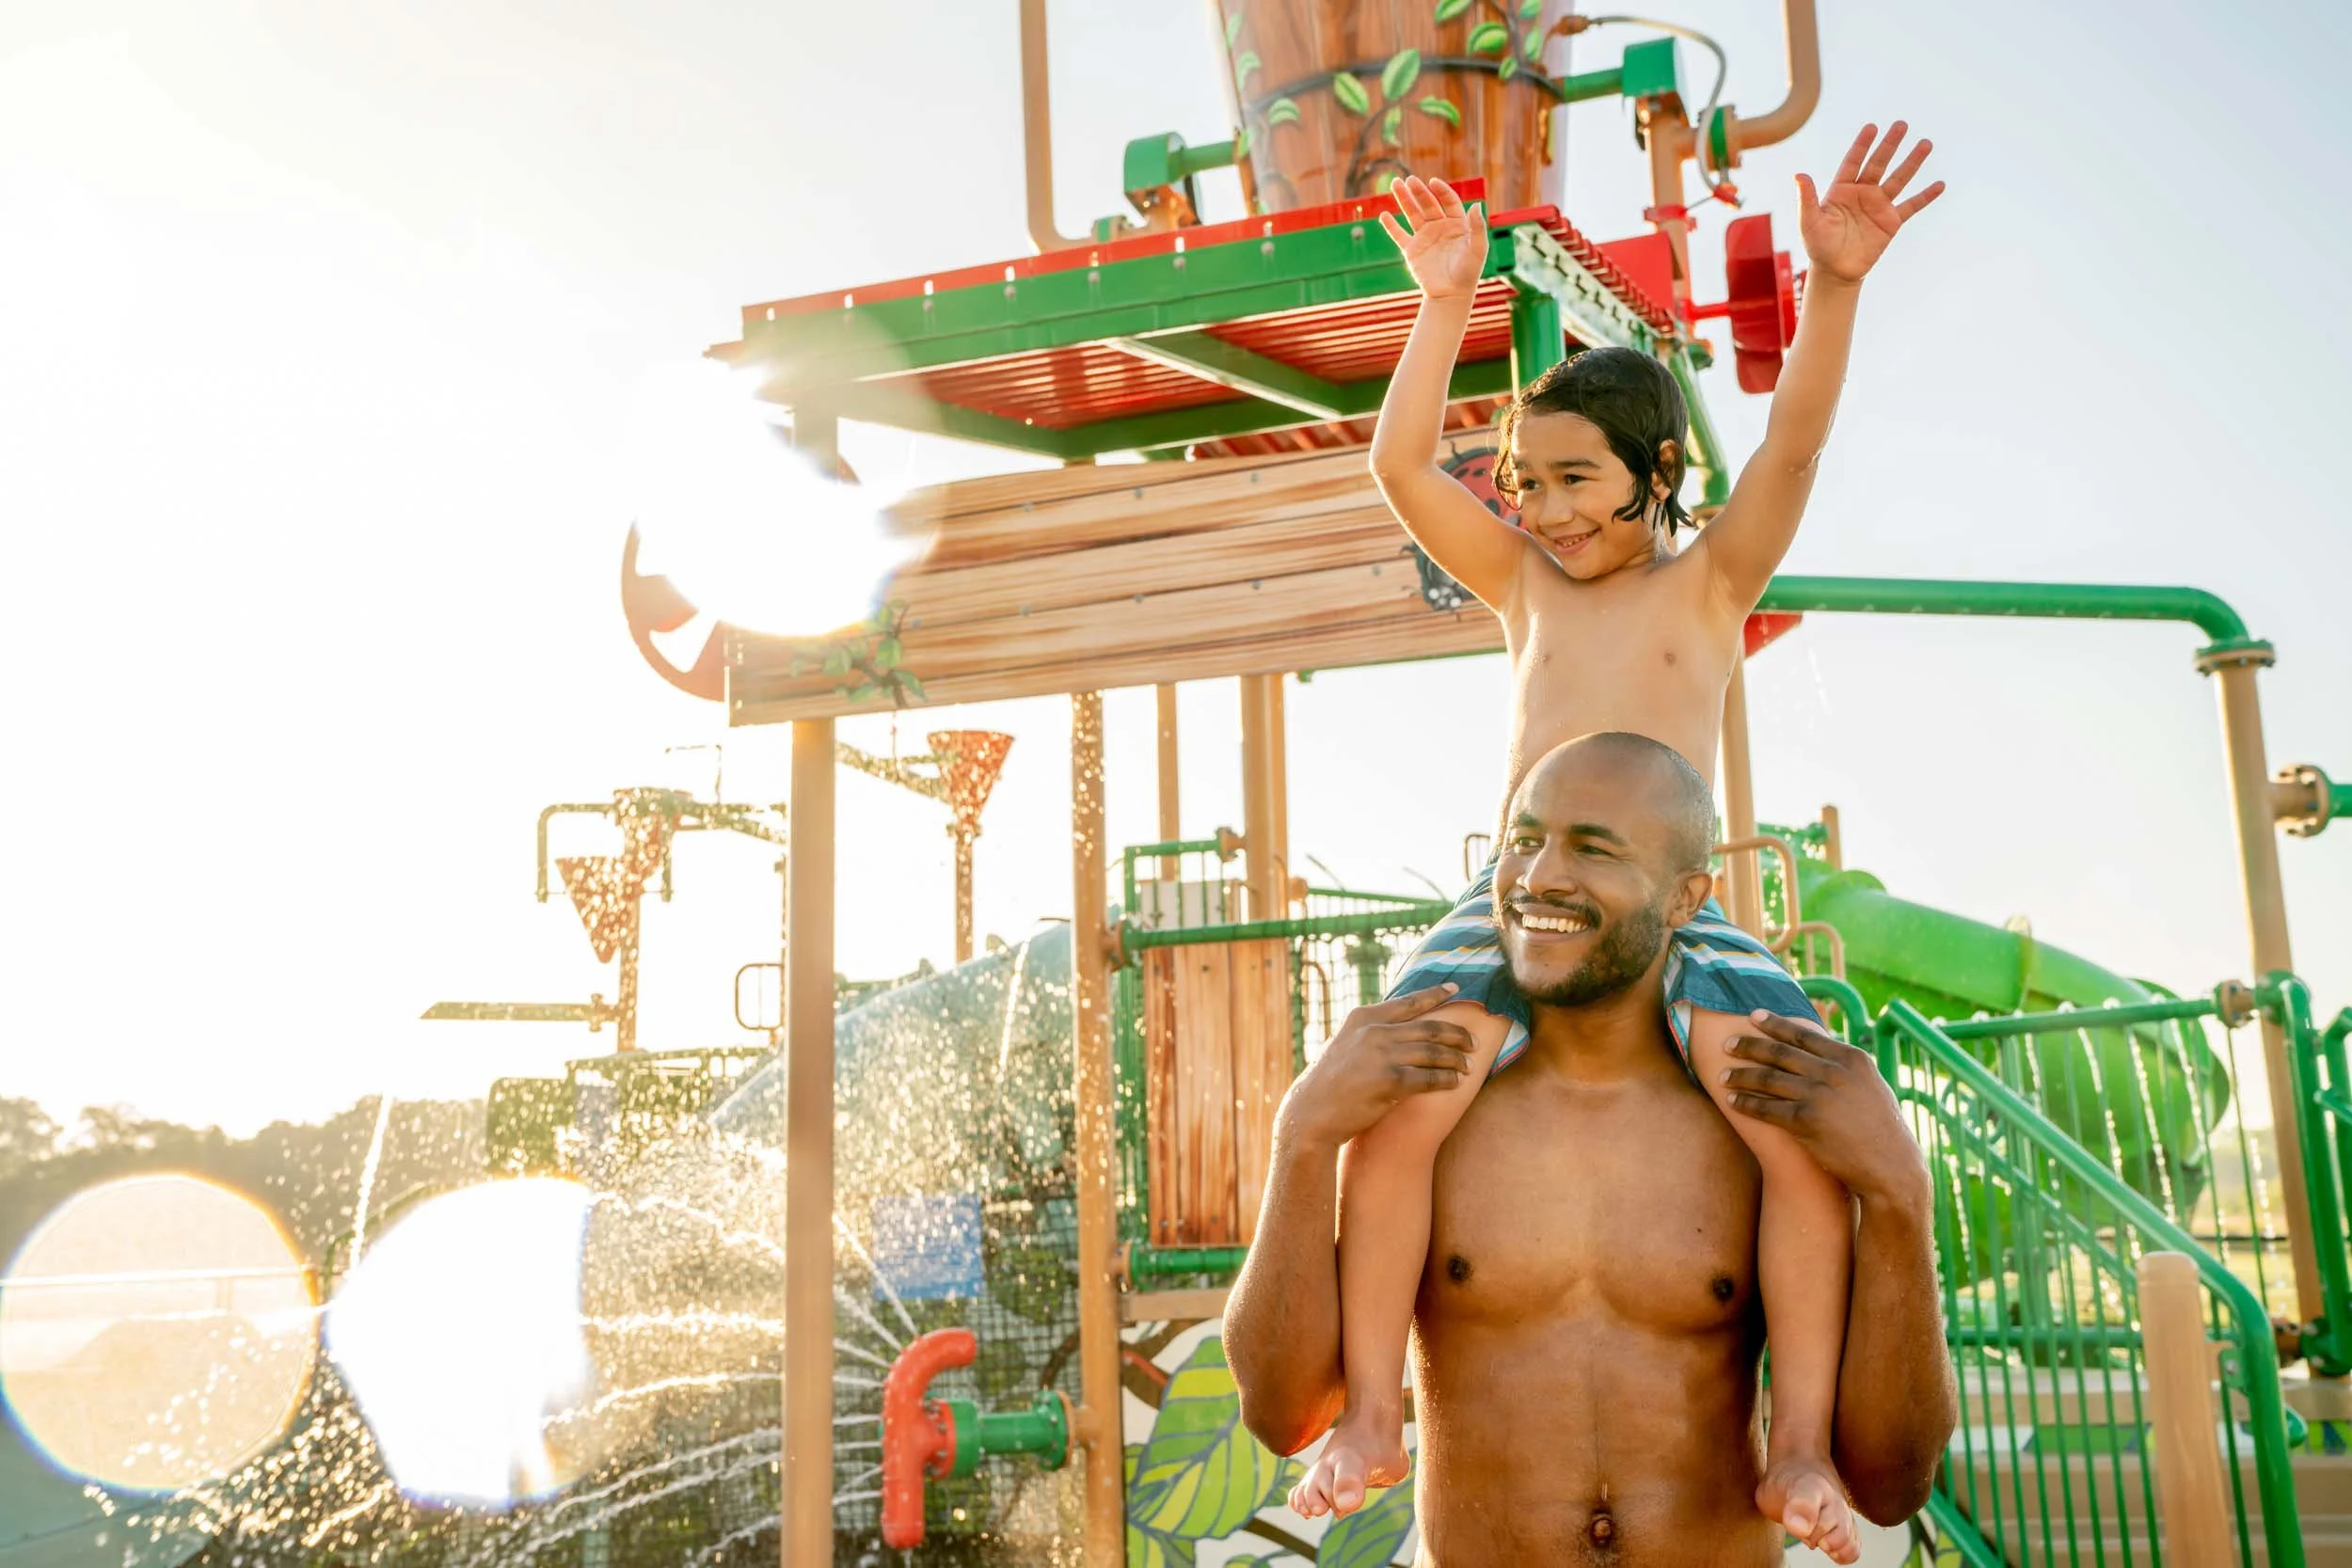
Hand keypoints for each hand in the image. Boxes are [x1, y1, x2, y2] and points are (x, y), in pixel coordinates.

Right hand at [1276, 983, 1473, 1149]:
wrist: (1311, 1111)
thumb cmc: (1330, 1081)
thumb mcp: (1345, 1043)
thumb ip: (1369, 1032)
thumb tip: (1397, 1026)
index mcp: (1363, 1017)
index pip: (1408, 1002)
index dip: (1435, 994)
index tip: (1456, 988)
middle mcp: (1374, 1031)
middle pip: (1430, 1027)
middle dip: (1457, 1034)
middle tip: (1473, 1042)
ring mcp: (1382, 1055)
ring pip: (1434, 1052)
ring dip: (1456, 1060)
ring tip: (1468, 1066)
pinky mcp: (1389, 1081)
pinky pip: (1429, 1078)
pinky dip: (1446, 1080)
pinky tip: (1454, 1083)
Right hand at [1377, 177, 1487, 299]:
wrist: (1451, 295)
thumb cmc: (1468, 273)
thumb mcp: (1478, 249)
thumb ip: (1478, 228)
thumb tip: (1477, 205)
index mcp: (1457, 224)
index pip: (1448, 201)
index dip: (1441, 191)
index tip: (1433, 183)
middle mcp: (1440, 227)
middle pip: (1428, 204)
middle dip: (1418, 191)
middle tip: (1409, 180)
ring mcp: (1424, 238)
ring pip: (1412, 214)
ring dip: (1404, 199)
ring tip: (1396, 184)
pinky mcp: (1411, 251)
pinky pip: (1399, 235)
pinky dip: (1391, 226)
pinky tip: (1384, 215)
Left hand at [1721, 1011, 1930, 1207]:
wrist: (1891, 1165)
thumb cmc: (1880, 1126)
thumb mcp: (1869, 1084)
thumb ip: (1843, 1065)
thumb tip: (1820, 1045)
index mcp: (1851, 1059)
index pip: (1804, 1035)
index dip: (1775, 1024)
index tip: (1753, 1016)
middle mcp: (1834, 1072)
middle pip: (1781, 1053)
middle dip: (1749, 1046)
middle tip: (1727, 1043)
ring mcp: (1819, 1096)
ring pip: (1769, 1079)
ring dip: (1741, 1076)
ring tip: (1722, 1075)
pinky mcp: (1807, 1121)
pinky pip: (1767, 1108)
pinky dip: (1746, 1103)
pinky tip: (1732, 1101)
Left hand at [1796, 122, 1944, 284]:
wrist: (1836, 271)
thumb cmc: (1819, 246)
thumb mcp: (1810, 222)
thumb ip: (1807, 199)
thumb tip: (1799, 175)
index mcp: (1842, 189)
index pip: (1854, 161)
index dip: (1862, 145)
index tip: (1872, 128)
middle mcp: (1862, 192)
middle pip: (1879, 164)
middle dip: (1890, 145)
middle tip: (1901, 125)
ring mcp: (1878, 205)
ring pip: (1898, 179)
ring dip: (1912, 162)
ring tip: (1925, 144)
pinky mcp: (1891, 222)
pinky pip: (1911, 206)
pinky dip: (1925, 196)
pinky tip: (1939, 185)